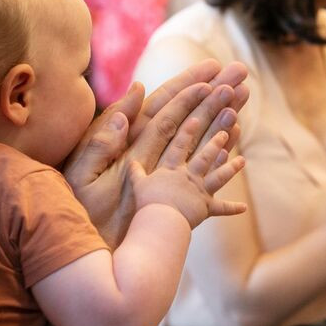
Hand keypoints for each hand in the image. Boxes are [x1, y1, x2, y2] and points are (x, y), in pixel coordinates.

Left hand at [64, 60, 248, 244]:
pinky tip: (235, 138)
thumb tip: (129, 99)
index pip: (164, 106)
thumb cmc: (81, 217)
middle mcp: (150, 153)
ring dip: (223, 115)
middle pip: (189, 115)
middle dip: (214, 93)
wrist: (88, 254)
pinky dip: (222, 153)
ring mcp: (164, 172)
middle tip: (240, 73)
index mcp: (129, 144)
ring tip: (245, 96)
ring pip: (200, 137)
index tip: (211, 70)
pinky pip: (203, 170)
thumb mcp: (85, 176)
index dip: (187, 86)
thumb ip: (104, 139)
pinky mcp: (173, 194)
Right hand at [129, 117, 246, 228]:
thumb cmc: (147, 202)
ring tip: (242, 160)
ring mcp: (200, 191)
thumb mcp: (138, 184)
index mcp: (171, 169)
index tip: (197, 117)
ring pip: (219, 175)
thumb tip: (130, 160)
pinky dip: (232, 208)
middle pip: (205, 155)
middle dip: (216, 141)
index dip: (188, 131)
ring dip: (231, 167)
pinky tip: (243, 207)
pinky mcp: (206, 208)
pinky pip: (221, 208)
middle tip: (226, 130)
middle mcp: (189, 176)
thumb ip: (135, 172)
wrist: (161, 220)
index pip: (180, 145)